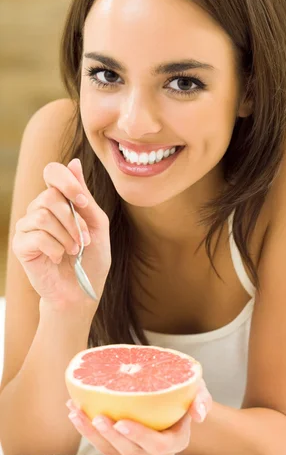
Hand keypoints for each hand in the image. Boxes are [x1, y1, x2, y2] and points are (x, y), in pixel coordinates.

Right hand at [12, 158, 110, 311]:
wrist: (82, 291)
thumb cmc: (92, 257)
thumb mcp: (96, 224)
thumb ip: (84, 197)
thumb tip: (73, 163)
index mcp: (59, 200)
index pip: (52, 172)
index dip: (66, 182)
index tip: (83, 203)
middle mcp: (40, 209)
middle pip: (50, 197)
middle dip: (73, 220)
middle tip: (84, 240)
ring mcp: (27, 226)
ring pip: (43, 216)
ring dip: (66, 236)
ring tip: (74, 251)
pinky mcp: (21, 245)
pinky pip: (36, 236)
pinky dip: (55, 248)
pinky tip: (58, 258)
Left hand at [66, 380, 212, 454]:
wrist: (173, 405)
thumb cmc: (185, 396)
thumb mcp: (198, 391)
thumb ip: (201, 399)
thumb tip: (198, 413)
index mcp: (175, 442)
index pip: (157, 445)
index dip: (138, 436)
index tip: (121, 421)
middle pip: (130, 452)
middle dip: (110, 436)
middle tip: (96, 417)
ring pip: (111, 452)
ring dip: (91, 434)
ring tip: (77, 412)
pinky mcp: (121, 453)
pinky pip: (103, 446)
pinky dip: (87, 431)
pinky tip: (76, 412)